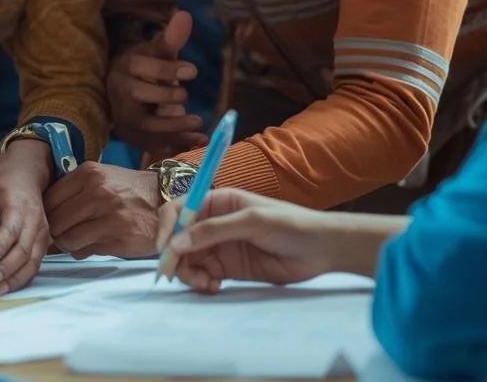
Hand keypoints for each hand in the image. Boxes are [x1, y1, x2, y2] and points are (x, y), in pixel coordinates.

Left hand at [0, 139, 51, 294]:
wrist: (27, 168)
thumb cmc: (0, 178)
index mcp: (17, 203)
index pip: (11, 229)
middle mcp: (35, 219)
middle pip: (24, 249)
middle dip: (7, 269)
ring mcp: (42, 230)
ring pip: (33, 260)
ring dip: (16, 278)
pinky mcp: (43, 239)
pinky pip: (36, 262)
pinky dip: (23, 276)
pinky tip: (8, 286)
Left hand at [44, 162, 161, 258]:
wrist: (166, 200)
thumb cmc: (128, 191)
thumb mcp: (101, 177)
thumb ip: (73, 191)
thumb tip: (43, 214)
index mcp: (88, 173)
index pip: (49, 199)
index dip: (47, 214)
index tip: (52, 220)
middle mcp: (97, 192)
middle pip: (54, 221)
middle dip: (56, 232)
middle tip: (64, 234)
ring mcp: (108, 215)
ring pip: (66, 239)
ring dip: (68, 244)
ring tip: (79, 240)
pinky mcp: (119, 237)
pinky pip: (84, 251)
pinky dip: (83, 251)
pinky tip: (92, 244)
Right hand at [108, 10, 207, 159]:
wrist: (122, 91)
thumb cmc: (144, 69)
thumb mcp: (155, 52)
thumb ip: (171, 39)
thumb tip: (185, 15)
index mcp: (124, 66)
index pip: (141, 66)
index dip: (166, 70)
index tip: (193, 72)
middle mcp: (118, 92)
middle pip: (138, 96)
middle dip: (166, 98)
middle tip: (188, 97)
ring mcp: (122, 117)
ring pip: (144, 125)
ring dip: (173, 127)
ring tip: (199, 124)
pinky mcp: (130, 136)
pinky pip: (151, 144)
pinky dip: (174, 144)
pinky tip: (197, 141)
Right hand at [153, 189, 340, 291]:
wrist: (322, 250)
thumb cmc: (291, 224)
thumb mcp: (252, 221)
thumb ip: (214, 231)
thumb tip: (176, 243)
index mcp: (218, 202)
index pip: (180, 210)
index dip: (167, 227)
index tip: (164, 249)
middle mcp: (214, 223)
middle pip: (179, 239)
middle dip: (175, 257)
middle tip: (178, 275)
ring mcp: (220, 247)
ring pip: (188, 260)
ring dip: (189, 273)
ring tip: (206, 283)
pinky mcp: (229, 268)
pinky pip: (203, 275)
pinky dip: (202, 282)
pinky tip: (214, 286)